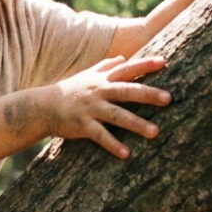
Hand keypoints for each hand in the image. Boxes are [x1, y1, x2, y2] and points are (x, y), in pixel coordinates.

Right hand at [35, 55, 170, 158]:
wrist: (42, 106)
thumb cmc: (69, 90)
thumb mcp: (87, 75)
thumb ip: (105, 66)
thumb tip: (123, 57)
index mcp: (102, 79)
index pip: (127, 69)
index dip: (144, 64)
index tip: (164, 62)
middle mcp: (99, 91)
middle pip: (126, 91)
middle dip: (148, 94)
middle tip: (169, 98)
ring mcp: (91, 108)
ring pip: (117, 115)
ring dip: (136, 124)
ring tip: (155, 132)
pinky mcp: (83, 125)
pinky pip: (100, 135)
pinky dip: (113, 144)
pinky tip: (127, 154)